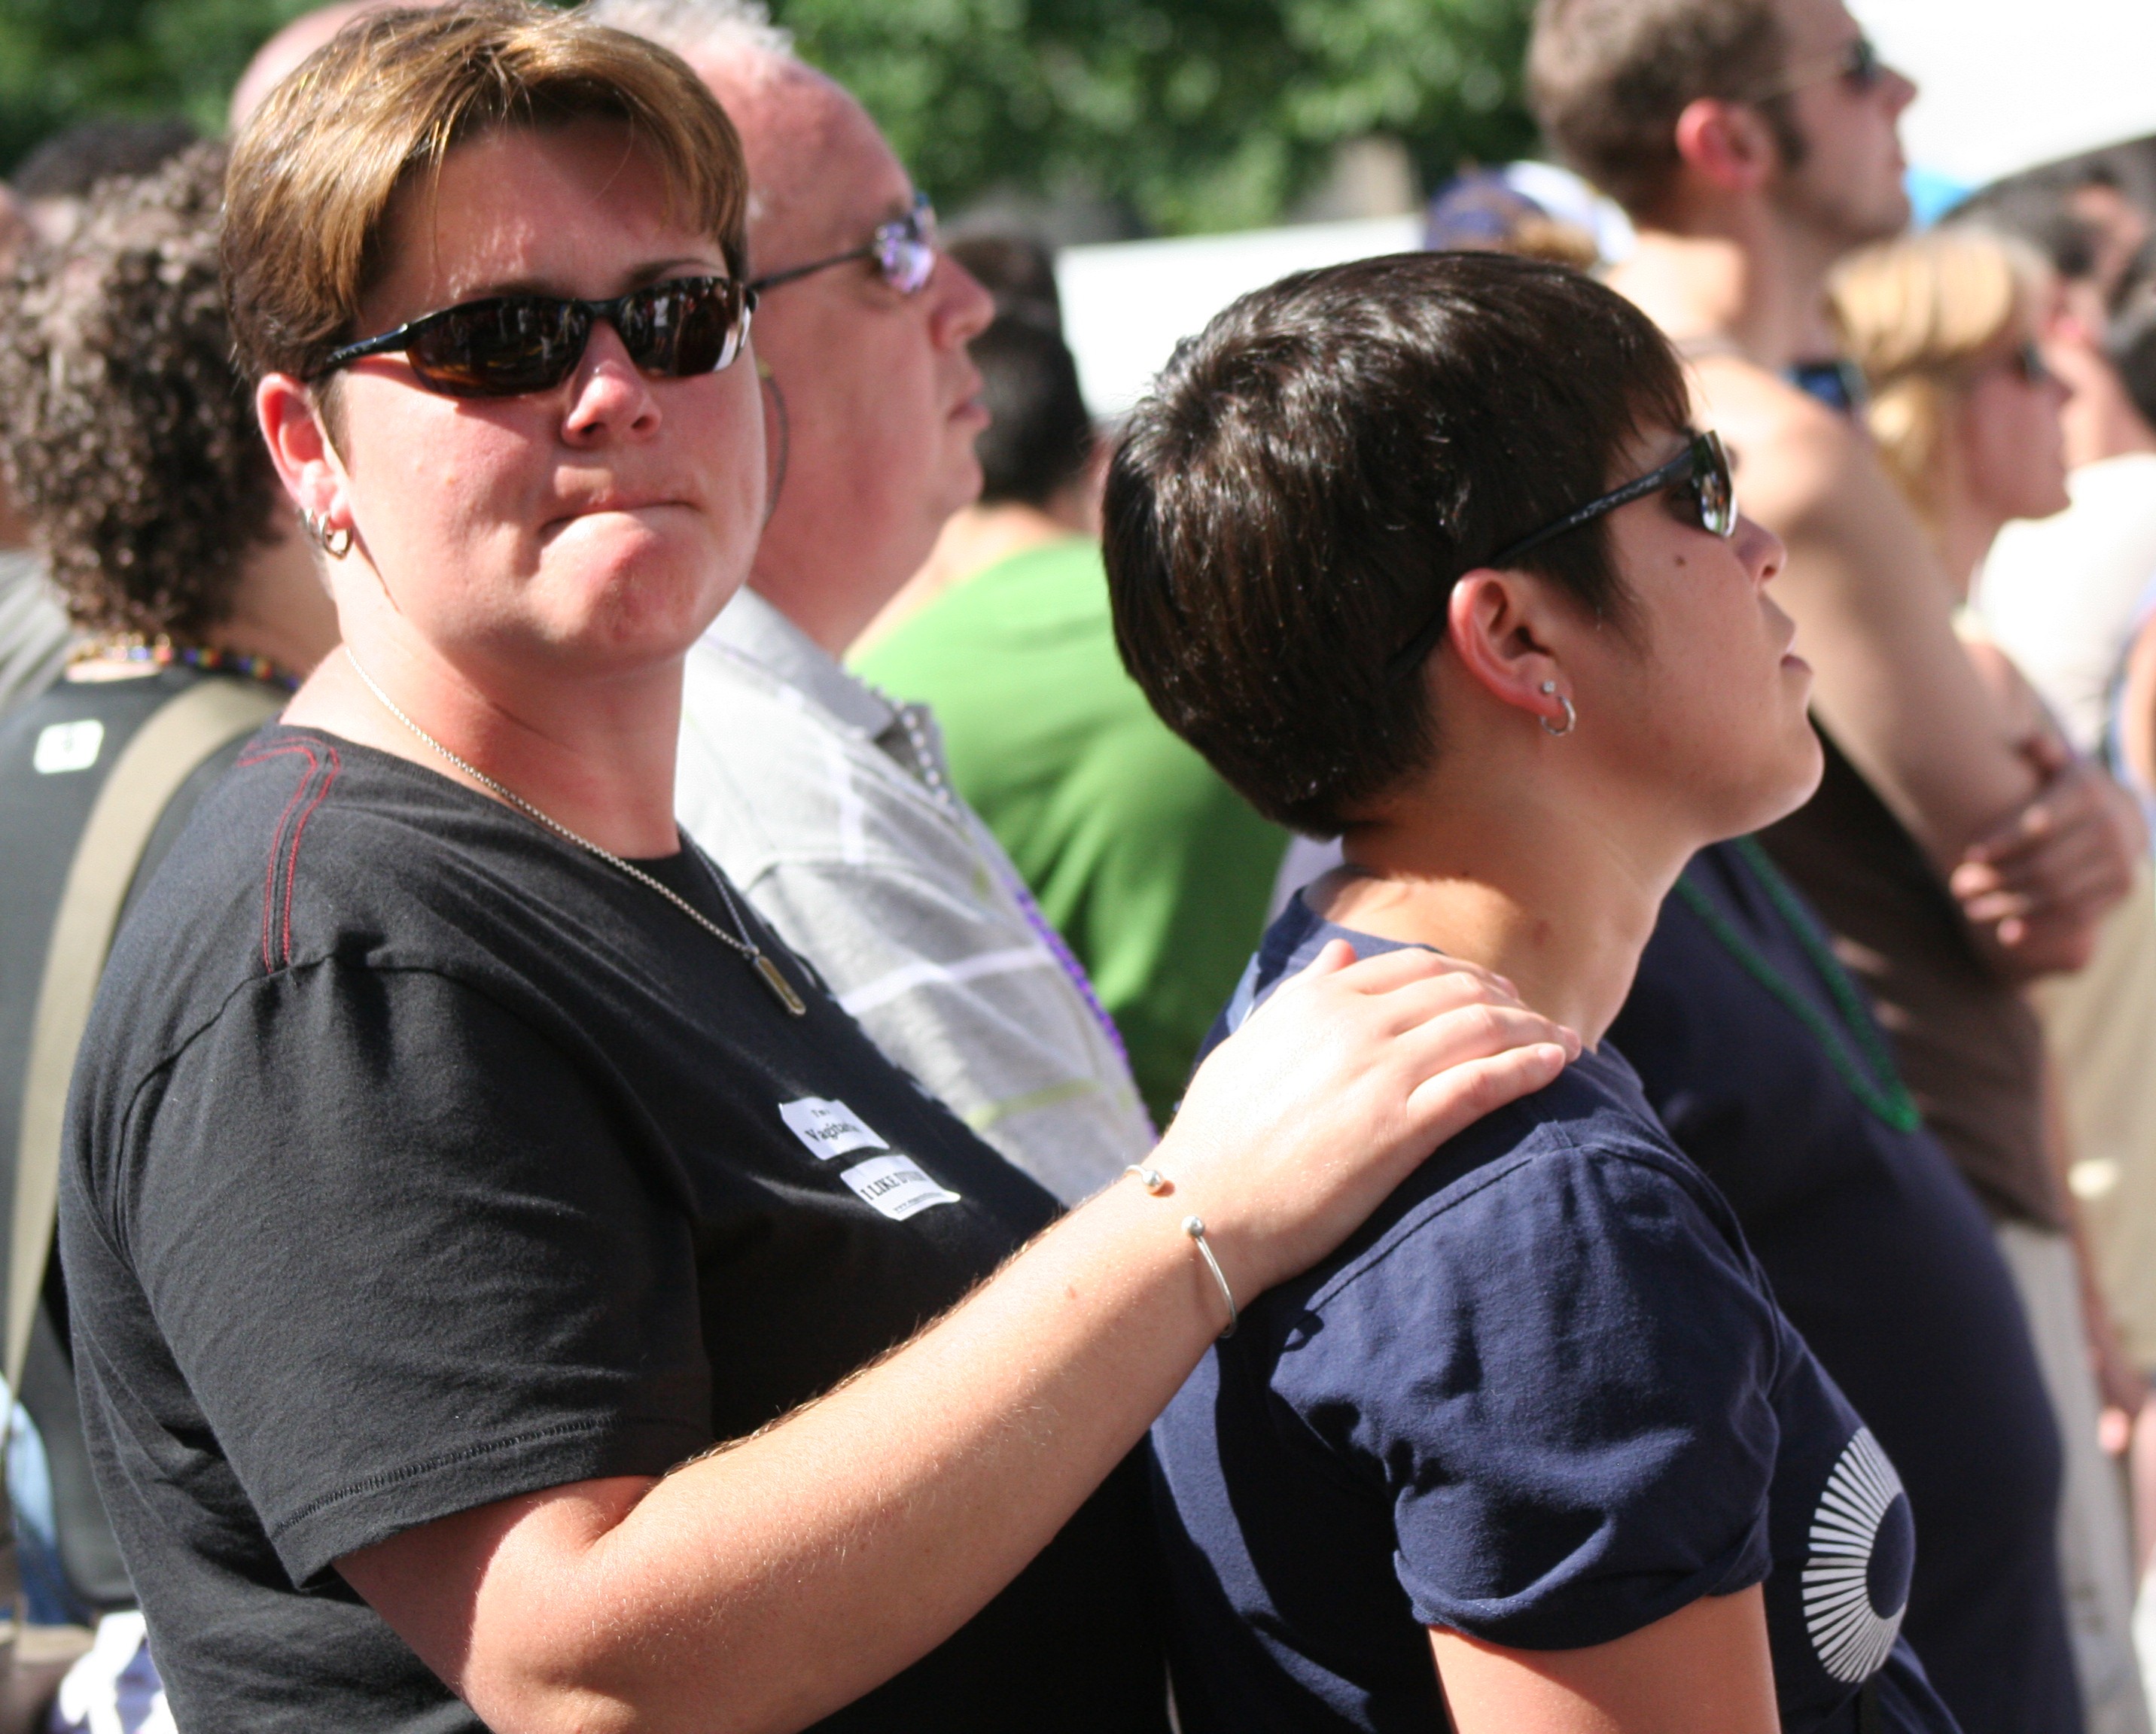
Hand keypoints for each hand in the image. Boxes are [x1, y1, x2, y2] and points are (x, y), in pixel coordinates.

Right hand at [1155, 940, 1578, 1299]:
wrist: (1205, 1206)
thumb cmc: (1217, 1135)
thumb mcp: (1248, 1045)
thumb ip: (1300, 994)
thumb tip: (1341, 953)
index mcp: (1318, 999)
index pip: (1416, 967)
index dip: (1467, 977)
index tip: (1495, 995)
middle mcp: (1355, 1023)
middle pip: (1459, 992)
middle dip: (1511, 1001)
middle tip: (1539, 1019)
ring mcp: (1381, 1073)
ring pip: (1482, 1030)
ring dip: (1534, 1031)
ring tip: (1565, 1043)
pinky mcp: (1402, 1127)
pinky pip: (1483, 1083)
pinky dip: (1528, 1068)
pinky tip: (1557, 1066)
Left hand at [1950, 735, 2137, 977]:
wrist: (2124, 816)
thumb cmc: (2070, 790)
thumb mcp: (2059, 766)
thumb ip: (2043, 753)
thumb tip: (2029, 741)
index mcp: (2088, 793)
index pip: (2040, 822)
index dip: (2003, 840)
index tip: (1969, 854)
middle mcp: (2111, 828)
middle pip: (2045, 864)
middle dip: (1997, 879)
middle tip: (1959, 888)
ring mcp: (2121, 862)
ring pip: (2058, 894)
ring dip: (2011, 906)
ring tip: (1973, 910)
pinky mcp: (2121, 890)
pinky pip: (2078, 915)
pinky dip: (2041, 928)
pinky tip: (2007, 935)